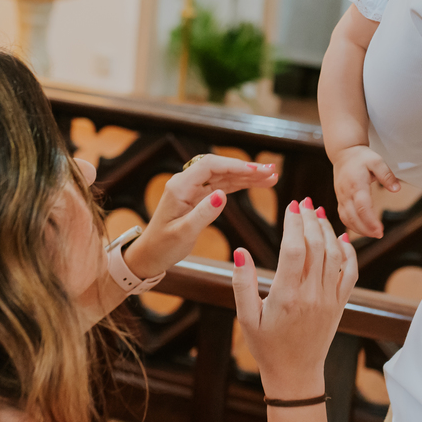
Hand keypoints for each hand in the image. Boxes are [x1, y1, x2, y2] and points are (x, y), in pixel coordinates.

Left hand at [123, 155, 277, 278]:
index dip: (234, 165)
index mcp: (180, 186)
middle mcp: (187, 183)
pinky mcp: (199, 198)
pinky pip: (223, 186)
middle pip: (221, 168)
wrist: (150, 255)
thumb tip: (222, 195)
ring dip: (247, 176)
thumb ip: (203, 213)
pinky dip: (240, 185)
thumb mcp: (183, 233)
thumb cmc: (162, 246)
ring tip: (271, 177)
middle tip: (271, 172)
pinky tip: (256, 184)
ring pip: (224, 176)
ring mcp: (194, 190)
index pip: (210, 166)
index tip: (255, 171)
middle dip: (247, 169)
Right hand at [232, 198, 357, 398]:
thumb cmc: (266, 346)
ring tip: (318, 212)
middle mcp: (311, 295)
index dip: (294, 224)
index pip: (293, 250)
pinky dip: (349, 253)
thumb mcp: (246, 317)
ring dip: (328, 231)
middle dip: (311, 219)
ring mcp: (329, 300)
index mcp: (286, 296)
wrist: (295, 374)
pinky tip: (342, 237)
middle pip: (316, 246)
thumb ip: (242, 283)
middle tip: (304, 201)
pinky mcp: (340, 305)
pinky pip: (349, 274)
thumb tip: (240, 251)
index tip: (291, 206)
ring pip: (334, 256)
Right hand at [332, 145, 396, 238]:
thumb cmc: (361, 157)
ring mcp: (341, 197)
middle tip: (379, 235)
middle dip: (365, 229)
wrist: (343, 152)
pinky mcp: (340, 199)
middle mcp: (346, 193)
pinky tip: (362, 229)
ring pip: (346, 219)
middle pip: (353, 217)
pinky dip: (352, 225)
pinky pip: (343, 216)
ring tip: (373, 234)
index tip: (380, 230)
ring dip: (358, 229)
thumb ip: (386, 175)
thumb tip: (396, 189)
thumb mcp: (376, 161)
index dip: (370, 221)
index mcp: (356, 184)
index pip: (362, 207)